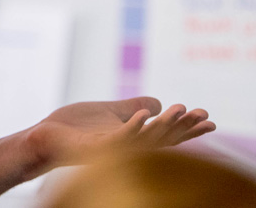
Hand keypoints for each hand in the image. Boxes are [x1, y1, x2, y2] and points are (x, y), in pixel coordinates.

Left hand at [23, 97, 214, 171]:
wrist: (46, 139)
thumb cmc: (75, 128)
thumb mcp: (110, 112)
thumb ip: (133, 106)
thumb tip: (156, 102)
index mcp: (133, 139)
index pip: (167, 135)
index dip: (188, 129)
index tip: (209, 119)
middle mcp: (127, 149)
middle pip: (163, 140)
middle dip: (185, 128)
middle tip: (206, 117)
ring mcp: (113, 151)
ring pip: (145, 140)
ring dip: (164, 126)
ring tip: (181, 109)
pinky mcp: (96, 148)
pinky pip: (117, 140)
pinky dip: (131, 128)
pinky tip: (142, 116)